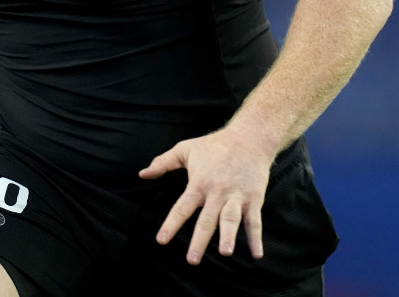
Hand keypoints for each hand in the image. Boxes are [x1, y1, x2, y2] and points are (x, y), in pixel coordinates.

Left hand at [138, 125, 273, 264]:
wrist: (250, 137)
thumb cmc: (215, 144)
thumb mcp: (185, 149)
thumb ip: (162, 163)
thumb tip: (142, 174)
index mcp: (199, 183)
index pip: (182, 208)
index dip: (171, 224)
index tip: (162, 241)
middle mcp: (217, 192)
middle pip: (207, 220)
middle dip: (199, 241)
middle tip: (192, 260)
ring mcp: (237, 196)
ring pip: (231, 220)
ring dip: (228, 236)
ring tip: (225, 253)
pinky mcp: (254, 199)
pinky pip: (255, 221)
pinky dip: (256, 237)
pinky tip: (256, 254)